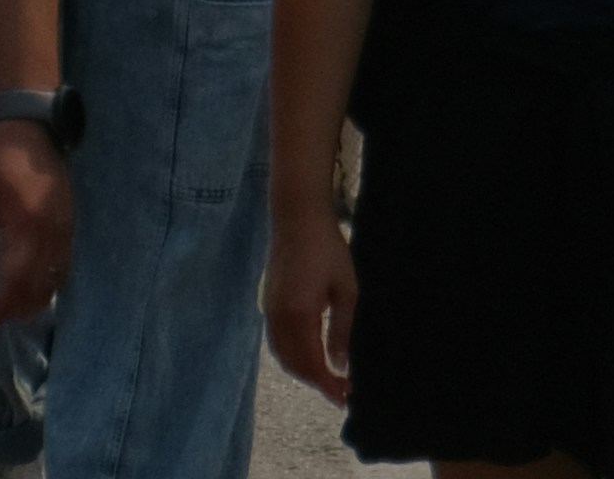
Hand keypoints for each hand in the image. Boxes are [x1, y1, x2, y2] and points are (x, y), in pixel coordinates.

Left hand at [0, 118, 72, 331]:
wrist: (31, 124)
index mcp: (28, 225)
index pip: (15, 282)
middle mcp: (54, 235)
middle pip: (38, 290)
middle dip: (12, 312)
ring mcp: (65, 232)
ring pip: (54, 284)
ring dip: (31, 303)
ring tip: (5, 309)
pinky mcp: (69, 226)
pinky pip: (62, 269)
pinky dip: (45, 286)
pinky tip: (28, 287)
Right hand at [262, 201, 358, 403]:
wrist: (296, 217)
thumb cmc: (327, 248)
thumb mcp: (346, 289)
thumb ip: (342, 330)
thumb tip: (340, 365)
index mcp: (299, 314)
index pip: (311, 364)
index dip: (328, 386)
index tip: (345, 397)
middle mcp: (278, 317)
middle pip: (294, 365)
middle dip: (316, 382)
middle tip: (341, 390)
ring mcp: (269, 310)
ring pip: (282, 355)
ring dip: (303, 371)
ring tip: (328, 376)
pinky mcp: (268, 303)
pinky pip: (276, 341)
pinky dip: (292, 356)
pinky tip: (309, 354)